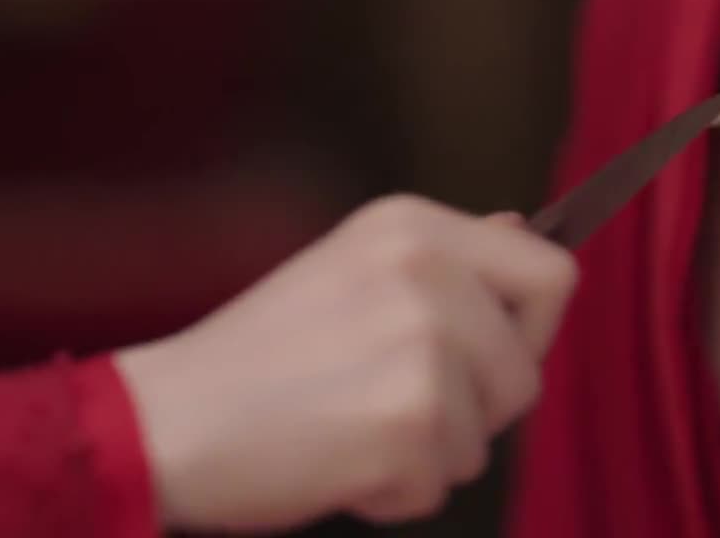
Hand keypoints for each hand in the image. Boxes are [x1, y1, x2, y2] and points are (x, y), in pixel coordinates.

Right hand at [114, 195, 577, 532]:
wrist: (167, 420)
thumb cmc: (257, 360)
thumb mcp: (353, 272)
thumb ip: (446, 259)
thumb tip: (525, 229)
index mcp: (413, 226)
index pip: (552, 274)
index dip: (529, 332)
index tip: (479, 359)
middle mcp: (426, 270)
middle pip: (527, 372)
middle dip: (472, 413)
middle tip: (386, 404)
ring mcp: (421, 343)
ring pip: (487, 437)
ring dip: (426, 454)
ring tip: (348, 426)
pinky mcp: (408, 418)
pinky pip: (441, 485)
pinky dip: (392, 493)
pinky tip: (333, 459)